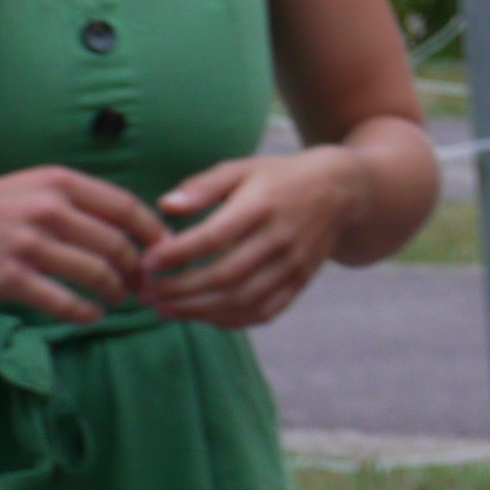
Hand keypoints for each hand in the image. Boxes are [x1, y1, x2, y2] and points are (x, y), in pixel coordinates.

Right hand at [0, 166, 163, 319]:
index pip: (126, 208)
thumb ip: (83, 202)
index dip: (155, 234)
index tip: (167, 252)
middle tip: (143, 285)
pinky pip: (64, 302)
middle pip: (117, 245)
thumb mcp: (37, 186)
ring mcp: (28, 245)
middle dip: (139, 270)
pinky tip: (92, 315)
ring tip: (118, 298)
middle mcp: (47, 210)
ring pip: (97, 274)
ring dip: (116, 292)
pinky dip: (86, 313)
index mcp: (60, 183)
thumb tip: (139, 229)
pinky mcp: (11, 278)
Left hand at [145, 147, 366, 328]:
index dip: (176, 254)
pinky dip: (230, 320)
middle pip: (225, 275)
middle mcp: (281, 238)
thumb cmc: (281, 178)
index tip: (146, 263)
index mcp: (262, 205)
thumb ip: (203, 187)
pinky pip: (265, 311)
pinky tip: (202, 316)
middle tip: (147, 293)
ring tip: (165, 309)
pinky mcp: (301, 282)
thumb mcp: (242, 168)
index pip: (212, 237)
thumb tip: (166, 206)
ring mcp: (294, 264)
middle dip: (180, 290)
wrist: (343, 192)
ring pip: (243, 300)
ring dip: (199, 311)